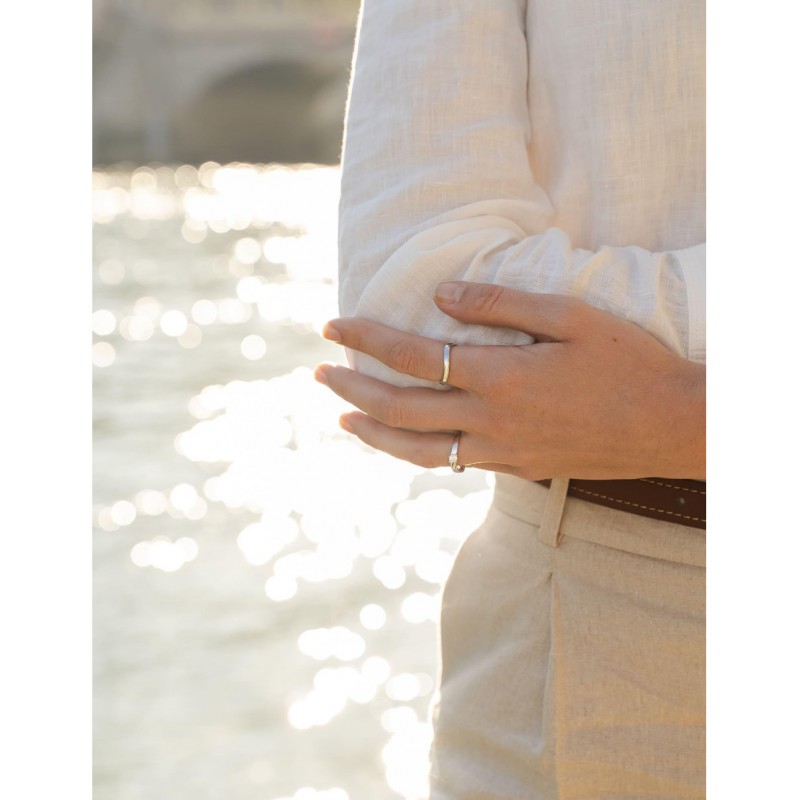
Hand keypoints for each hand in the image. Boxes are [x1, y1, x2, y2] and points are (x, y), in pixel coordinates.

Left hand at [314, 282, 704, 480]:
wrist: (673, 427)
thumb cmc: (630, 362)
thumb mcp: (572, 316)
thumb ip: (501, 304)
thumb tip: (439, 297)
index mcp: (501, 377)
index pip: (413, 356)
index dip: (366, 338)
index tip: (332, 324)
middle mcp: (490, 421)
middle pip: (399, 408)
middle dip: (351, 389)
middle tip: (317, 374)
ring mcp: (501, 452)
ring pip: (416, 450)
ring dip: (372, 433)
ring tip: (342, 419)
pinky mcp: (516, 469)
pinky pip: (450, 463)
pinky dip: (414, 452)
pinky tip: (403, 441)